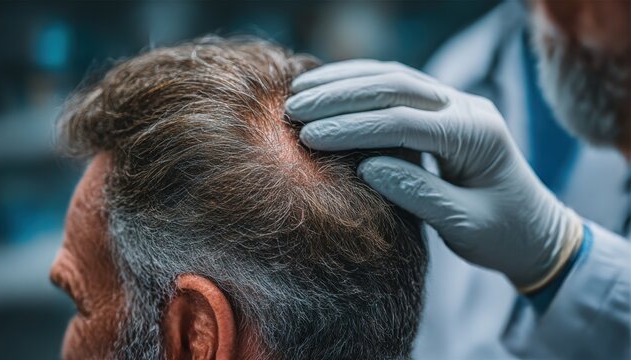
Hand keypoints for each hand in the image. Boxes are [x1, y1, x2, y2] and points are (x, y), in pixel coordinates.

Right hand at [286, 59, 583, 291]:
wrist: (534, 229)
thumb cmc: (502, 234)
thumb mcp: (464, 225)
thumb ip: (419, 194)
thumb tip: (368, 168)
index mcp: (478, 136)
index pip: (406, 122)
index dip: (354, 127)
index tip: (310, 136)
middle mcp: (467, 108)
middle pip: (397, 88)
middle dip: (341, 96)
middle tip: (295, 108)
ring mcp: (456, 103)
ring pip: (394, 77)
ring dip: (345, 81)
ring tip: (301, 91)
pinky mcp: (443, 108)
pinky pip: (398, 85)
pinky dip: (360, 83)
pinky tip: (330, 87)